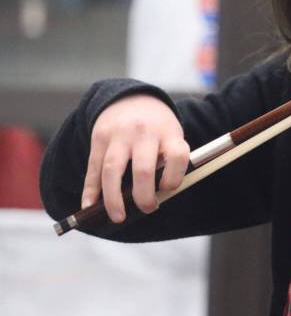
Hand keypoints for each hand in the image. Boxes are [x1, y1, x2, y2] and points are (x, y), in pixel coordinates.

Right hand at [81, 94, 189, 222]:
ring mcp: (119, 136)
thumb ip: (169, 160)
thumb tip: (158, 196)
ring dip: (113, 199)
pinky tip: (89, 207)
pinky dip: (90, 190)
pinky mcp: (99, 139)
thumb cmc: (157, 126)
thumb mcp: (171, 135)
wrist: (131, 98)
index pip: (177, 156)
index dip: (174, 177)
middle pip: (143, 169)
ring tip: (118, 217)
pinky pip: (93, 169)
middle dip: (144, 196)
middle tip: (147, 209)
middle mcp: (143, 133)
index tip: (169, 189)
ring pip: (112, 171)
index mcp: (168, 132)